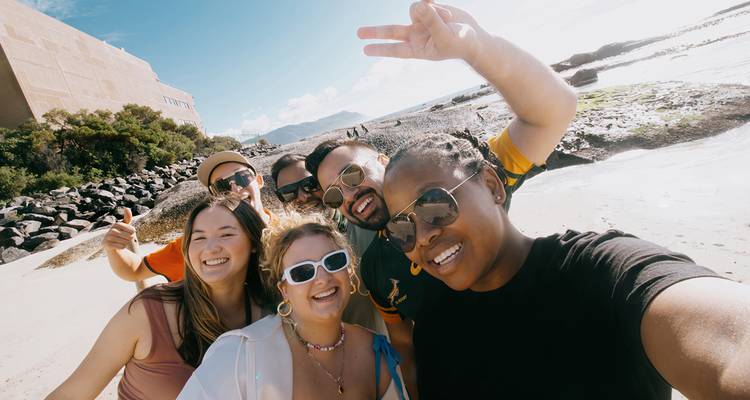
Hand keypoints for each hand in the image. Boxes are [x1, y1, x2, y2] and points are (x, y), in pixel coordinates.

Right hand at [102, 208, 135, 251]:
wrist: (114, 247)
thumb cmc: (121, 235)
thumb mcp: (125, 226)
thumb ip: (127, 218)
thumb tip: (126, 208)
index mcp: (116, 225)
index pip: (127, 227)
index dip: (131, 229)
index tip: (133, 231)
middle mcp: (110, 230)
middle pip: (126, 235)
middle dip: (130, 237)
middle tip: (129, 238)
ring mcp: (107, 237)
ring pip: (123, 241)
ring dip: (126, 242)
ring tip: (125, 242)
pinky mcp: (105, 244)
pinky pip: (119, 246)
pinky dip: (122, 247)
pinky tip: (121, 246)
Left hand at [357, 0, 486, 63]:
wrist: (474, 36)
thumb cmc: (460, 44)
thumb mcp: (445, 37)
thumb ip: (431, 22)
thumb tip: (416, 5)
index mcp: (417, 48)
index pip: (395, 49)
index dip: (380, 49)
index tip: (365, 49)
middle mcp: (415, 34)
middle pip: (391, 31)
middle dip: (375, 32)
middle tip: (357, 34)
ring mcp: (421, 20)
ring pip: (416, 9)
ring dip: (433, 13)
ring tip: (446, 20)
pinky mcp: (429, 8)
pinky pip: (425, 1)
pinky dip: (435, 4)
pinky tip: (445, 12)